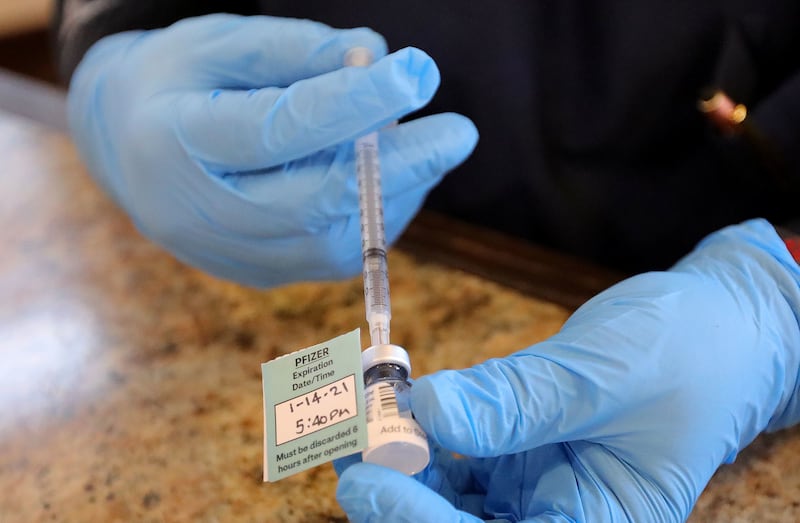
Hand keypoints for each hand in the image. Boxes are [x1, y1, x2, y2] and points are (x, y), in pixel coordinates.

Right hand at [68, 14, 476, 285]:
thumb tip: (377, 59)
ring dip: (397, 191)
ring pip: (334, 239)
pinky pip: (336, 253)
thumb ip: (294, 51)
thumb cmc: (176, 84)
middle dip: (399, 166)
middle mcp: (201, 216)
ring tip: (430, 144)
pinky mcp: (260, 274)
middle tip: (459, 132)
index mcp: (175, 145)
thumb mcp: (219, 43)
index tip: (417, 74)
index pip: (276, 130)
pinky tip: (399, 175)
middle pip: (314, 202)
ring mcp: (232, 256)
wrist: (129, 148)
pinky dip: (379, 214)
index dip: (352, 104)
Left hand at [337, 219, 799, 521]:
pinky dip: (420, 436)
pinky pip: (455, 461)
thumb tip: (425, 412)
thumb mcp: (604, 375)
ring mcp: (534, 490)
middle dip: (396, 495)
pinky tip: (393, 406)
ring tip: (352, 416)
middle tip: (343, 443)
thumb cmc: (686, 354)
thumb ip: (516, 401)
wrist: (712, 328)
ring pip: (446, 499)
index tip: (366, 476)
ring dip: (397, 462)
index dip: (420, 521)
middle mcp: (561, 518)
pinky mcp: (517, 457)